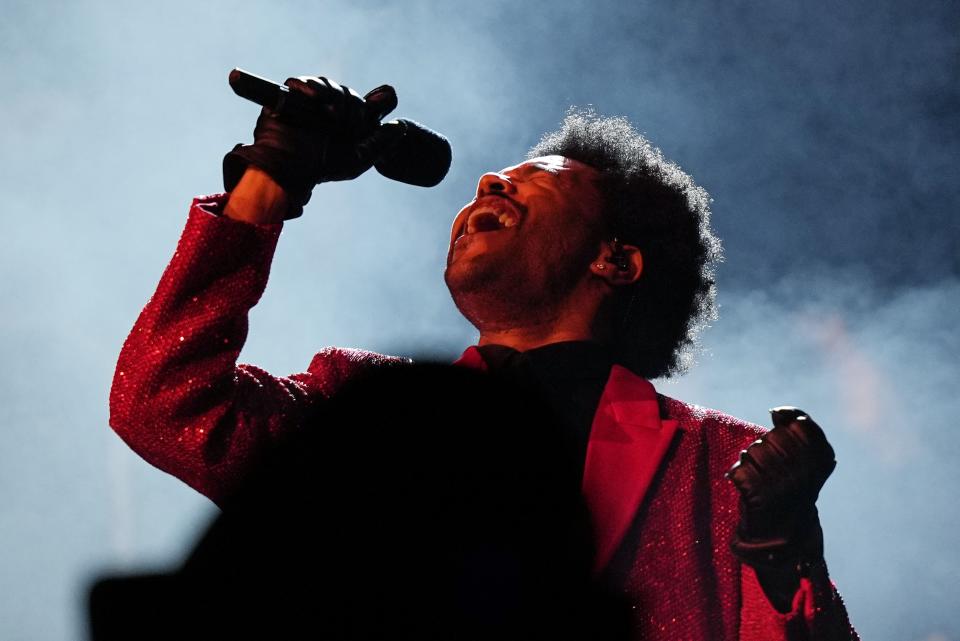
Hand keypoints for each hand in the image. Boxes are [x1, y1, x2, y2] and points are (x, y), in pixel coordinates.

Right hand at [223, 76, 402, 217]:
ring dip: (335, 95)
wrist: (289, 173)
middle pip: (346, 92)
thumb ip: (380, 143)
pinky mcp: (286, 98)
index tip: (384, 103)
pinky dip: (309, 86)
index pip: (362, 103)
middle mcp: (326, 110)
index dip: (375, 102)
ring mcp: (307, 103)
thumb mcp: (358, 158)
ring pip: (325, 84)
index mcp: (344, 123)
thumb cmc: (321, 169)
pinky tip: (316, 98)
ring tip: (334, 114)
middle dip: (353, 105)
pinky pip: (297, 82)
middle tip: (350, 124)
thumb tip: (400, 125)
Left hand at [726, 407, 835, 566]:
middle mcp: (807, 474)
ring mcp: (784, 486)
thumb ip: (793, 431)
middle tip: (771, 468)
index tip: (780, 421)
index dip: (788, 419)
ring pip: (752, 452)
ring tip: (761, 479)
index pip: (802, 424)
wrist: (782, 538)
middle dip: (764, 446)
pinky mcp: (761, 498)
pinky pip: (739, 472)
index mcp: (823, 463)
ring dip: (749, 462)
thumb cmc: (789, 490)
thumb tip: (776, 412)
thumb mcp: (801, 460)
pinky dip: (737, 476)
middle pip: (770, 437)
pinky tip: (749, 489)